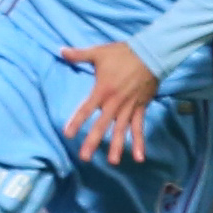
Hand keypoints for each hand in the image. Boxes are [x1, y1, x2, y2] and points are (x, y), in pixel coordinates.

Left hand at [60, 41, 158, 165]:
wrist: (151, 53)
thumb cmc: (123, 53)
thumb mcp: (99, 52)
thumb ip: (79, 54)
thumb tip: (61, 50)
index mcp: (102, 90)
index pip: (85, 109)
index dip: (76, 121)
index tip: (67, 134)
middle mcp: (114, 103)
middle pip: (102, 125)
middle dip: (92, 141)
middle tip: (85, 157)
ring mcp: (128, 107)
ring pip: (121, 130)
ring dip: (116, 146)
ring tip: (112, 162)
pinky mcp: (140, 108)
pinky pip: (139, 127)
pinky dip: (139, 142)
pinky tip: (139, 157)